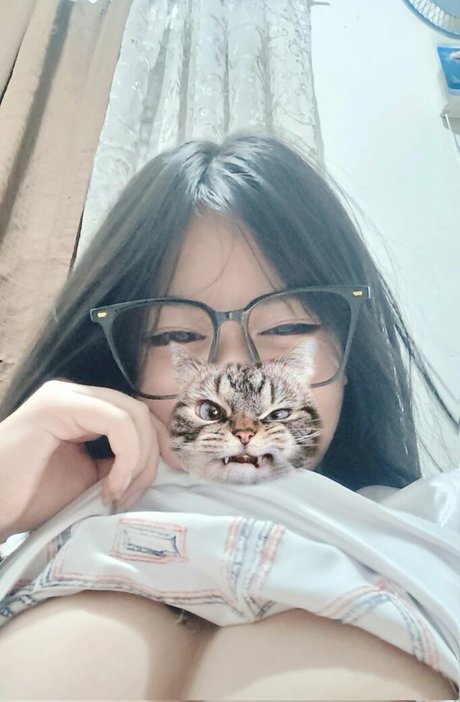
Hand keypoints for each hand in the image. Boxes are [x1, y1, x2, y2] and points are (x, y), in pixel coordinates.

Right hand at [0, 380, 179, 539]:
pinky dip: (127, 455)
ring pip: (133, 414)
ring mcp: (65, 396)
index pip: (137, 415)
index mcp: (82, 409)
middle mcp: (76, 395)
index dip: (159, 444)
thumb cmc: (27, 498)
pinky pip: (116, 421)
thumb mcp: (86, 480)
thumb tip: (155, 465)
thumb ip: (116, 463)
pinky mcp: (57, 405)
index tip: (171, 474)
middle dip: (151, 456)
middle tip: (132, 494)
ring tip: (117, 493)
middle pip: (140, 413)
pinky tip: (110, 485)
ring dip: (139, 460)